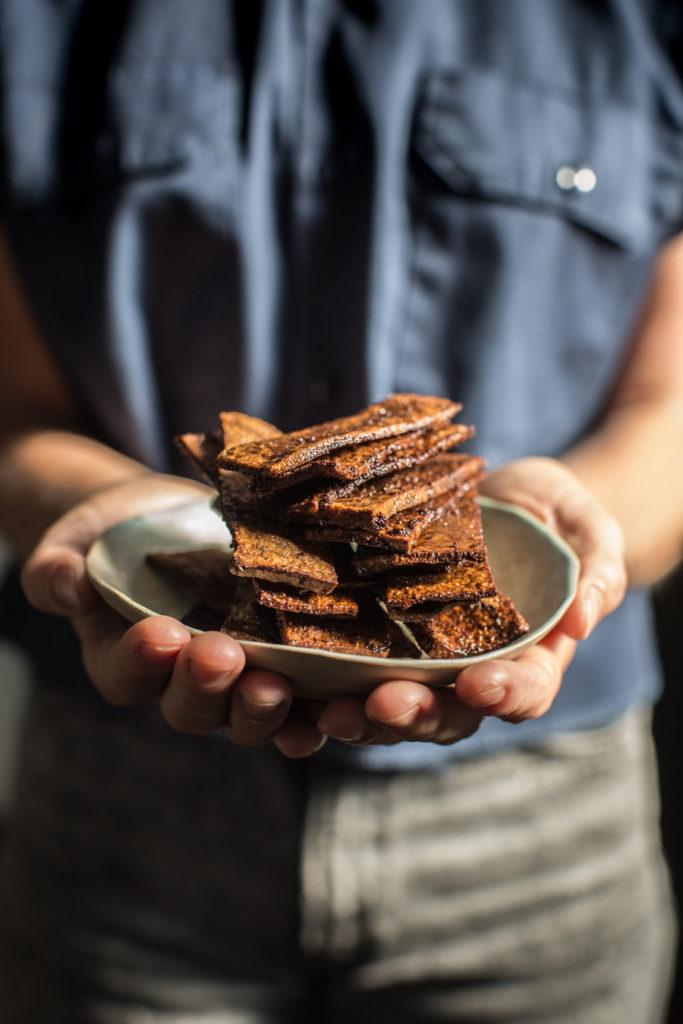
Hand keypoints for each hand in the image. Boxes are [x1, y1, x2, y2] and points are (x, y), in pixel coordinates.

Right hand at [20, 472, 326, 757]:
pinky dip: (317, 709)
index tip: (159, 632)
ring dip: (263, 707)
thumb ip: (58, 568)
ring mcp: (239, 679)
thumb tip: (63, 583)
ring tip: (274, 684)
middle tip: (220, 655)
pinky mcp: (288, 662)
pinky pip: (304, 701)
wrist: (175, 520)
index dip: (141, 661)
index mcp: (127, 660)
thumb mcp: (77, 539)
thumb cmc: (116, 533)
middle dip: (206, 686)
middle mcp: (183, 683)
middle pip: (192, 708)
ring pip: (249, 714)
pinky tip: (335, 705)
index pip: (128, 676)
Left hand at [316, 457, 626, 746]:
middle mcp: (470, 672)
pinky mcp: (375, 634)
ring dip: (359, 716)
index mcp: (529, 658)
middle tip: (382, 706)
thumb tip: (584, 619)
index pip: (524, 692)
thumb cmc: (553, 517)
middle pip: (447, 714)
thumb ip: (597, 570)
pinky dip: (322, 684)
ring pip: (391, 704)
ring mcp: (419, 658)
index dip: (504, 696)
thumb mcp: (586, 529)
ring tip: (327, 710)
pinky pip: (348, 668)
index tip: (478, 685)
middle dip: (415, 715)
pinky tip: (290, 680)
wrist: (498, 499)